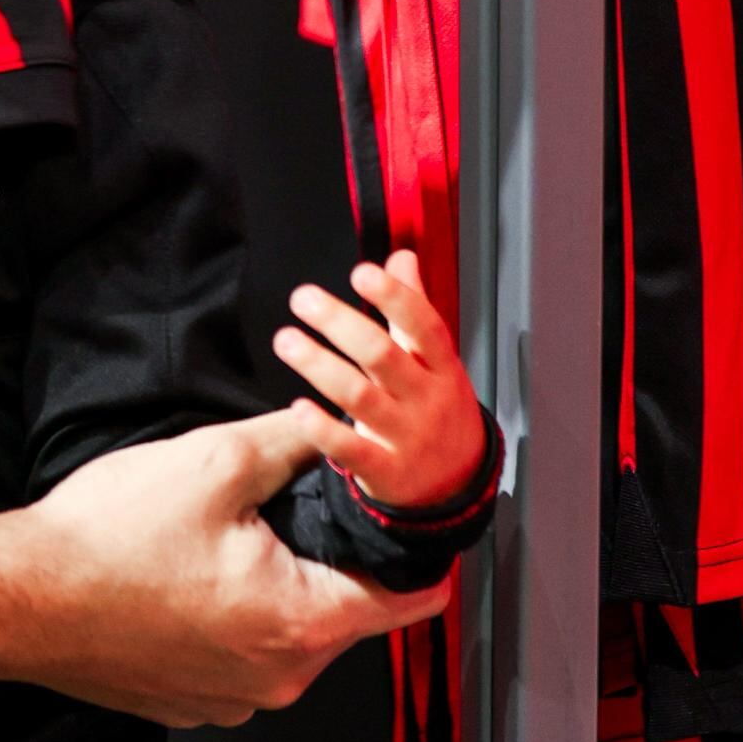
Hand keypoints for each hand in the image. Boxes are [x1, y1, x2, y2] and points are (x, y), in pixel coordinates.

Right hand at [0, 405, 446, 726]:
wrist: (20, 599)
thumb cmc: (108, 540)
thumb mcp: (214, 460)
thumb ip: (294, 442)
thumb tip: (337, 425)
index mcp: (303, 621)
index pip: (407, 598)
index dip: (417, 552)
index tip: (414, 523)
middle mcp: (279, 677)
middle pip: (343, 612)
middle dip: (328, 557)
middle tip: (290, 505)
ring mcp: (233, 700)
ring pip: (288, 634)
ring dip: (275, 587)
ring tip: (225, 537)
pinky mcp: (192, 704)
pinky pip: (239, 658)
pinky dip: (230, 619)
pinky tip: (188, 576)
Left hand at [272, 251, 488, 512]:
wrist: (456, 484)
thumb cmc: (438, 409)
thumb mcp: (437, 360)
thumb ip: (415, 307)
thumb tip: (401, 257)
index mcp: (441, 367)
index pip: (424, 326)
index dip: (395, 298)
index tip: (362, 273)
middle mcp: (426, 398)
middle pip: (383, 356)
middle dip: (341, 324)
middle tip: (303, 298)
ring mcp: (407, 437)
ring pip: (360, 398)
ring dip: (320, 366)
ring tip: (286, 340)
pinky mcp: (385, 471)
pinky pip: (352, 450)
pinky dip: (324, 429)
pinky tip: (299, 407)